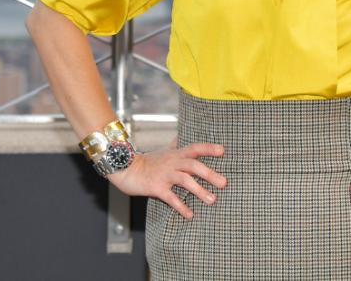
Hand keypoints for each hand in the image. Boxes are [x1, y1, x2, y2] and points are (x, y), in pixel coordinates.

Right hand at [108, 137, 227, 219]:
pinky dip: (181, 206)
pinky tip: (190, 215)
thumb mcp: (163, 151)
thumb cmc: (148, 161)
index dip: (208, 148)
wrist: (126, 170)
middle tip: (224, 183)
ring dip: (199, 190)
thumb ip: (175, 145)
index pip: (195, 148)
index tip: (223, 151)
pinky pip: (171, 198)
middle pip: (193, 165)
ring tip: (212, 200)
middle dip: (209, 173)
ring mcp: (164, 175)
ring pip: (185, 181)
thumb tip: (183, 136)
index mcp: (176, 153)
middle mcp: (172, 162)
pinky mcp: (156, 188)